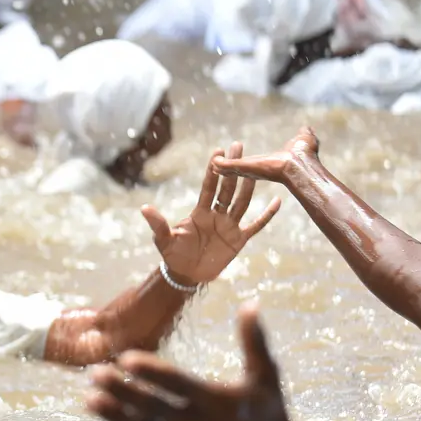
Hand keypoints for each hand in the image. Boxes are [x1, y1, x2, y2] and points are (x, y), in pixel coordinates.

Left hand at [86, 302, 297, 420]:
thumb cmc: (271, 414)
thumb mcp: (267, 377)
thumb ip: (254, 341)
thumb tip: (251, 302)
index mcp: (215, 400)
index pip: (177, 383)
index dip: (151, 372)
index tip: (125, 358)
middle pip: (153, 407)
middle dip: (123, 391)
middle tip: (95, 374)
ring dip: (115, 417)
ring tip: (89, 400)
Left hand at [141, 142, 280, 284]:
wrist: (186, 274)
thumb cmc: (173, 255)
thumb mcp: (163, 239)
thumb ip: (158, 223)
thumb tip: (144, 208)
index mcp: (199, 212)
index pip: (208, 186)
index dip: (213, 170)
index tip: (218, 152)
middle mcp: (216, 214)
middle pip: (227, 188)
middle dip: (233, 168)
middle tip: (239, 146)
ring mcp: (229, 226)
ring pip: (242, 202)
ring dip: (249, 185)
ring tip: (258, 167)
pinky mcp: (238, 240)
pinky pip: (256, 225)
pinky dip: (266, 214)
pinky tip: (277, 201)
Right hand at [213, 128, 319, 184]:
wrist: (303, 165)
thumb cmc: (306, 156)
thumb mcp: (303, 139)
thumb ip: (303, 134)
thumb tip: (306, 128)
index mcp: (271, 164)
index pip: (256, 165)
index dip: (247, 164)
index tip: (239, 162)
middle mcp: (260, 170)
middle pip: (241, 169)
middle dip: (230, 167)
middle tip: (219, 165)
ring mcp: (251, 171)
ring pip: (232, 171)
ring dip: (222, 168)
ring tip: (213, 165)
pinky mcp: (244, 169)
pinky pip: (228, 168)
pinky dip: (220, 166)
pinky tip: (214, 164)